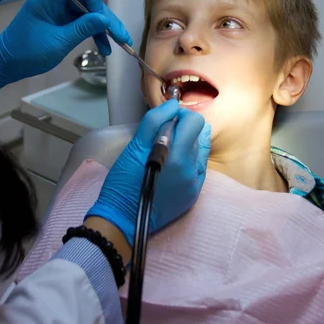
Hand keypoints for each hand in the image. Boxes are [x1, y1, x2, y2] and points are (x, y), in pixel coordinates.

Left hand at [0, 0, 131, 97]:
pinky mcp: (62, 21)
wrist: (5, 64)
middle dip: (106, 17)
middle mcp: (56, 0)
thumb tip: (104, 19)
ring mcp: (59, 10)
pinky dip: (94, 33)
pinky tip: (105, 47)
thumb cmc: (25, 53)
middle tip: (121, 36)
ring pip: (89, 11)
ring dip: (104, 27)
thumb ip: (82, 29)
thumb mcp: (57, 42)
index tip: (103, 20)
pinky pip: (83, 22)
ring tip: (119, 44)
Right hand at [85, 99, 210, 245]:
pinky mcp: (194, 194)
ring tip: (166, 153)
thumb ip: (155, 121)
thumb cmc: (124, 182)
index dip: (181, 116)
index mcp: (177, 155)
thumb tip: (173, 104)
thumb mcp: (134, 147)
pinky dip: (188, 161)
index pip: (196, 122)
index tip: (167, 120)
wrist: (123, 219)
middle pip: (199, 134)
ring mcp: (195, 183)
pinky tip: (172, 166)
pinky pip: (199, 168)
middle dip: (184, 129)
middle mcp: (192, 169)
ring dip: (186, 145)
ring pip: (200, 150)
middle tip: (163, 136)